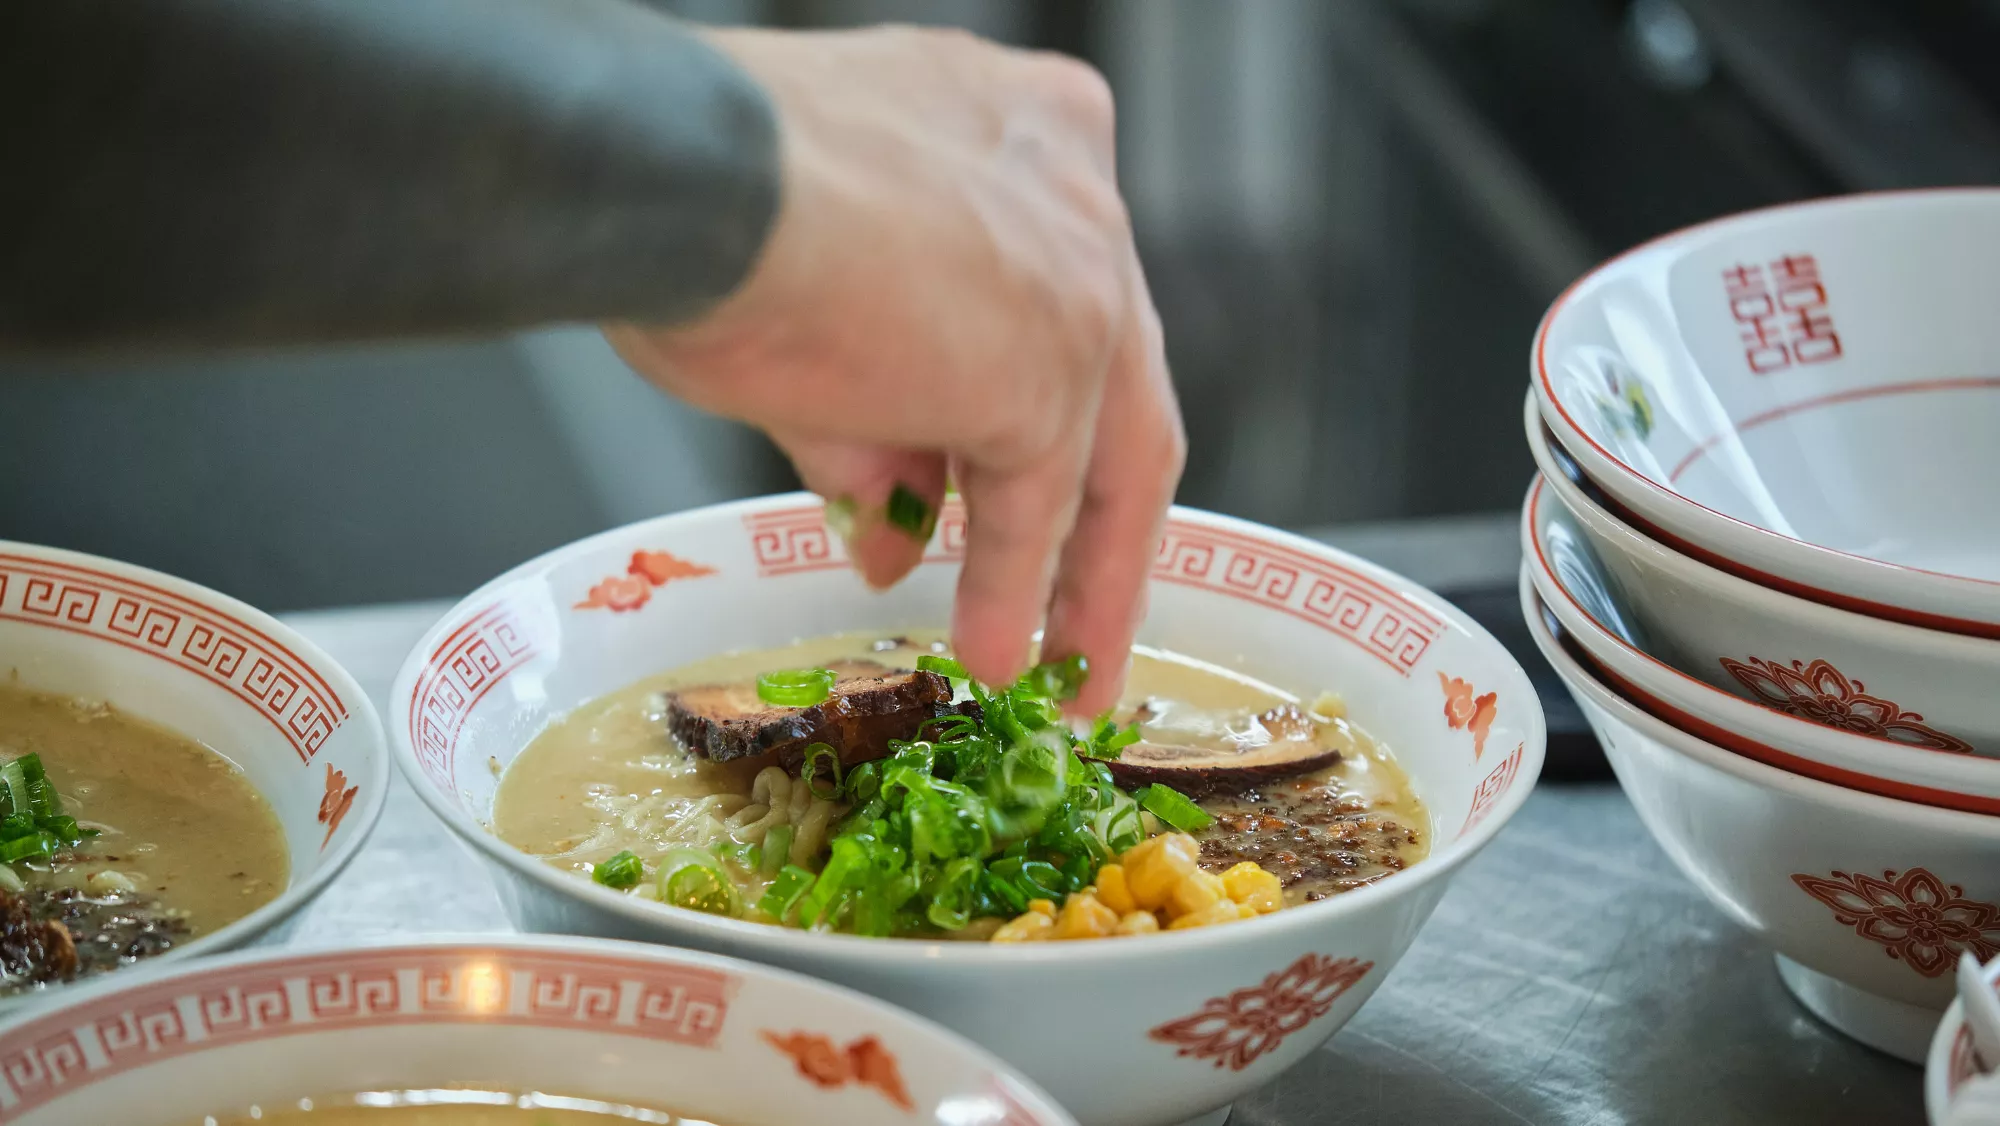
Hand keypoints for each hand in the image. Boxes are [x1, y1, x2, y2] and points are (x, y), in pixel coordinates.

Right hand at [606, 25, 1183, 713]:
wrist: (685, 173)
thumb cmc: (702, 187)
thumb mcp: (813, 299)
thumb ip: (876, 419)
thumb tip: (890, 532)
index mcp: (1029, 138)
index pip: (1063, 307)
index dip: (1048, 417)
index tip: (1022, 492)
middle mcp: (1077, 204)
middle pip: (1111, 396)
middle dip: (1095, 526)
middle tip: (1079, 621)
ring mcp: (1079, 289)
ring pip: (1090, 460)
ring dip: (1061, 580)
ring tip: (1043, 670)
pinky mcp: (1045, 379)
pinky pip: (1031, 509)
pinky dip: (1006, 591)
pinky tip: (988, 652)